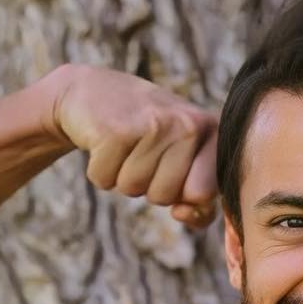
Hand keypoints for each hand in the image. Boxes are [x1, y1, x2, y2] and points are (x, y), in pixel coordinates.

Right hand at [38, 64, 219, 227]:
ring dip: (121, 176)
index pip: (203, 195)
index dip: (181, 194)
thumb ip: (199, 198)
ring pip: (133, 189)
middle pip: (164, 196)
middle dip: (147, 184)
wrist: (91, 90)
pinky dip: (99, 169)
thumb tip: (183, 213)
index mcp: (211, 130)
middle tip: (141, 150)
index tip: (171, 168)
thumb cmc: (144, 133)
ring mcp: (153, 124)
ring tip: (124, 143)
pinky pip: (104, 180)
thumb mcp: (180, 157)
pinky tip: (104, 140)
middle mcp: (188, 124)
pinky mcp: (115, 130)